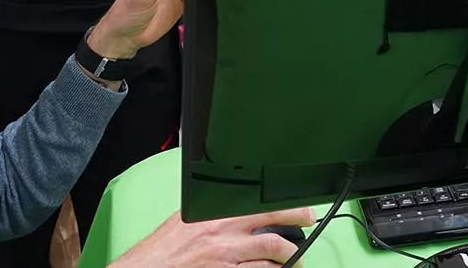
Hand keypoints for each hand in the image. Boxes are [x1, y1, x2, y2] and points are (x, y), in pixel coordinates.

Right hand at [109, 207, 316, 266]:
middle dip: (297, 236)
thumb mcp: (184, 219)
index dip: (286, 208)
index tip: (302, 210)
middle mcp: (222, 237)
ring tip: (295, 261)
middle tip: (309, 234)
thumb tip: (224, 205)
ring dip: (287, 262)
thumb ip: (207, 211)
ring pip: (268, 259)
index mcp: (215, 216)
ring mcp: (224, 261)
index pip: (259, 207)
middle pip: (272, 234)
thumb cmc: (159, 250)